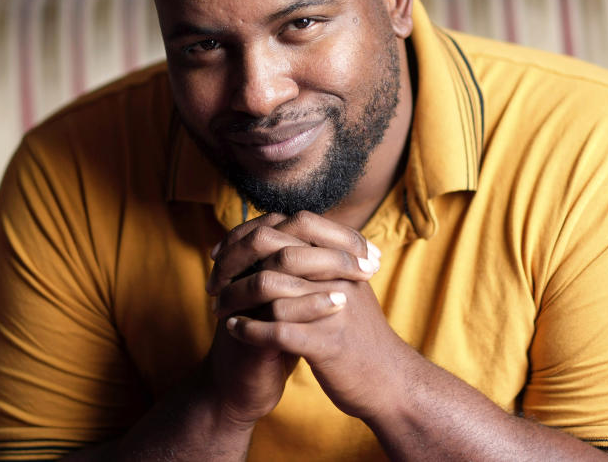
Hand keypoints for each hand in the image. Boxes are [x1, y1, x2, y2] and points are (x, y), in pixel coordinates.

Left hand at [211, 211, 407, 422]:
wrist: (391, 382)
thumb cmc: (361, 335)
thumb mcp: (349, 288)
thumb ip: (324, 262)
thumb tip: (286, 234)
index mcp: (344, 260)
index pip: (297, 224)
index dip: (254, 232)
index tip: (226, 250)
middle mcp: (341, 278)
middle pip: (281, 251)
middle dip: (239, 263)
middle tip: (216, 279)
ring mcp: (334, 310)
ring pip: (273, 288)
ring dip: (237, 298)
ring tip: (219, 306)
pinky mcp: (328, 344)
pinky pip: (279, 330)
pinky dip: (250, 330)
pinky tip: (233, 330)